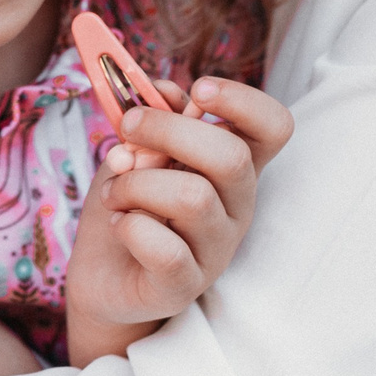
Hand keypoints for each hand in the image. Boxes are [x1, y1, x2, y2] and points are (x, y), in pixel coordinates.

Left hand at [65, 77, 291, 362]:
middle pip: (232, 156)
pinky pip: (165, 249)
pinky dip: (130, 227)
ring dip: (137, 183)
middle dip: (168, 130)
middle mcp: (237, 205)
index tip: (199, 89)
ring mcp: (216, 249)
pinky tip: (119, 224)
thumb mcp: (135, 147)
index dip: (244, 101)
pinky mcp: (185, 285)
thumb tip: (167, 91)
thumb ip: (153, 115)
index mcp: (234, 164)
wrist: (101, 273)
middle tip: (125, 130)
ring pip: (193, 197)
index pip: (274, 127)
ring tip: (115, 192)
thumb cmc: (127, 201)